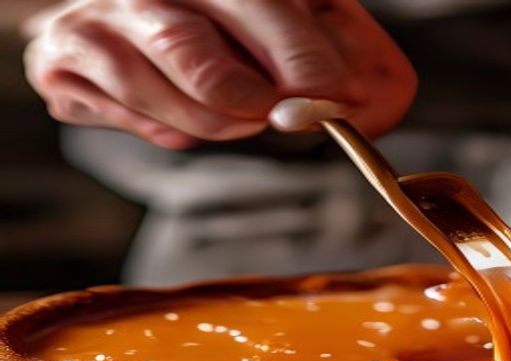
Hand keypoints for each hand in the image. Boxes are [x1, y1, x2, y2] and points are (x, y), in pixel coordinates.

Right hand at [23, 0, 416, 148]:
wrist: (129, 11)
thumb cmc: (232, 19)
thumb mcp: (307, 17)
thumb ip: (352, 52)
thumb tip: (380, 101)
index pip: (264, 6)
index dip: (305, 62)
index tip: (338, 102)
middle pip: (199, 58)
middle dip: (253, 103)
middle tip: (281, 118)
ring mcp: (98, 21)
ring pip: (164, 98)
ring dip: (218, 124)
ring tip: (239, 113)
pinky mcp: (63, 64)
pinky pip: (129, 119)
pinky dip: (169, 130)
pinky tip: (181, 113)